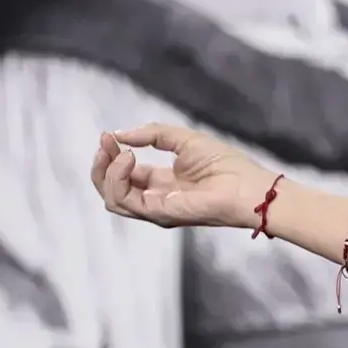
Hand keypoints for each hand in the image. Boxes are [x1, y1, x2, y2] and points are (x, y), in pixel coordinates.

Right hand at [91, 123, 271, 229]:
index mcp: (162, 182)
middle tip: (105, 143)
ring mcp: (154, 208)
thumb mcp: (183, 139)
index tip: (107, 136)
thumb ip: (152, 134)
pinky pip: (122, 200)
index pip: (125, 173)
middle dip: (102, 164)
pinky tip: (129, 158)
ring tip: (121, 152)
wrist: (245, 185)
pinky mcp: (156, 213)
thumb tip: (120, 134)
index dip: (112, 154)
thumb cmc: (224, 164)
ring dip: (107, 171)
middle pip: (112, 188)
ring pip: (112, 198)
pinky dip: (118, 177)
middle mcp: (155, 198)